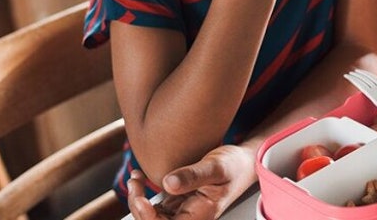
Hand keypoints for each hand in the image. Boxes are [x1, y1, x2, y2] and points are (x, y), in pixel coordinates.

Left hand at [126, 144, 256, 218]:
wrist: (242, 162)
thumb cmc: (233, 166)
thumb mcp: (215, 166)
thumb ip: (193, 176)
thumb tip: (168, 183)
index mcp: (199, 217)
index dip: (148, 218)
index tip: (141, 198)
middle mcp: (188, 218)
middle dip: (138, 207)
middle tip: (134, 183)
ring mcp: (181, 211)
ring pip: (150, 217)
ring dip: (137, 200)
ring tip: (135, 178)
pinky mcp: (177, 202)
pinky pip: (153, 207)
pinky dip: (142, 194)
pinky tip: (140, 178)